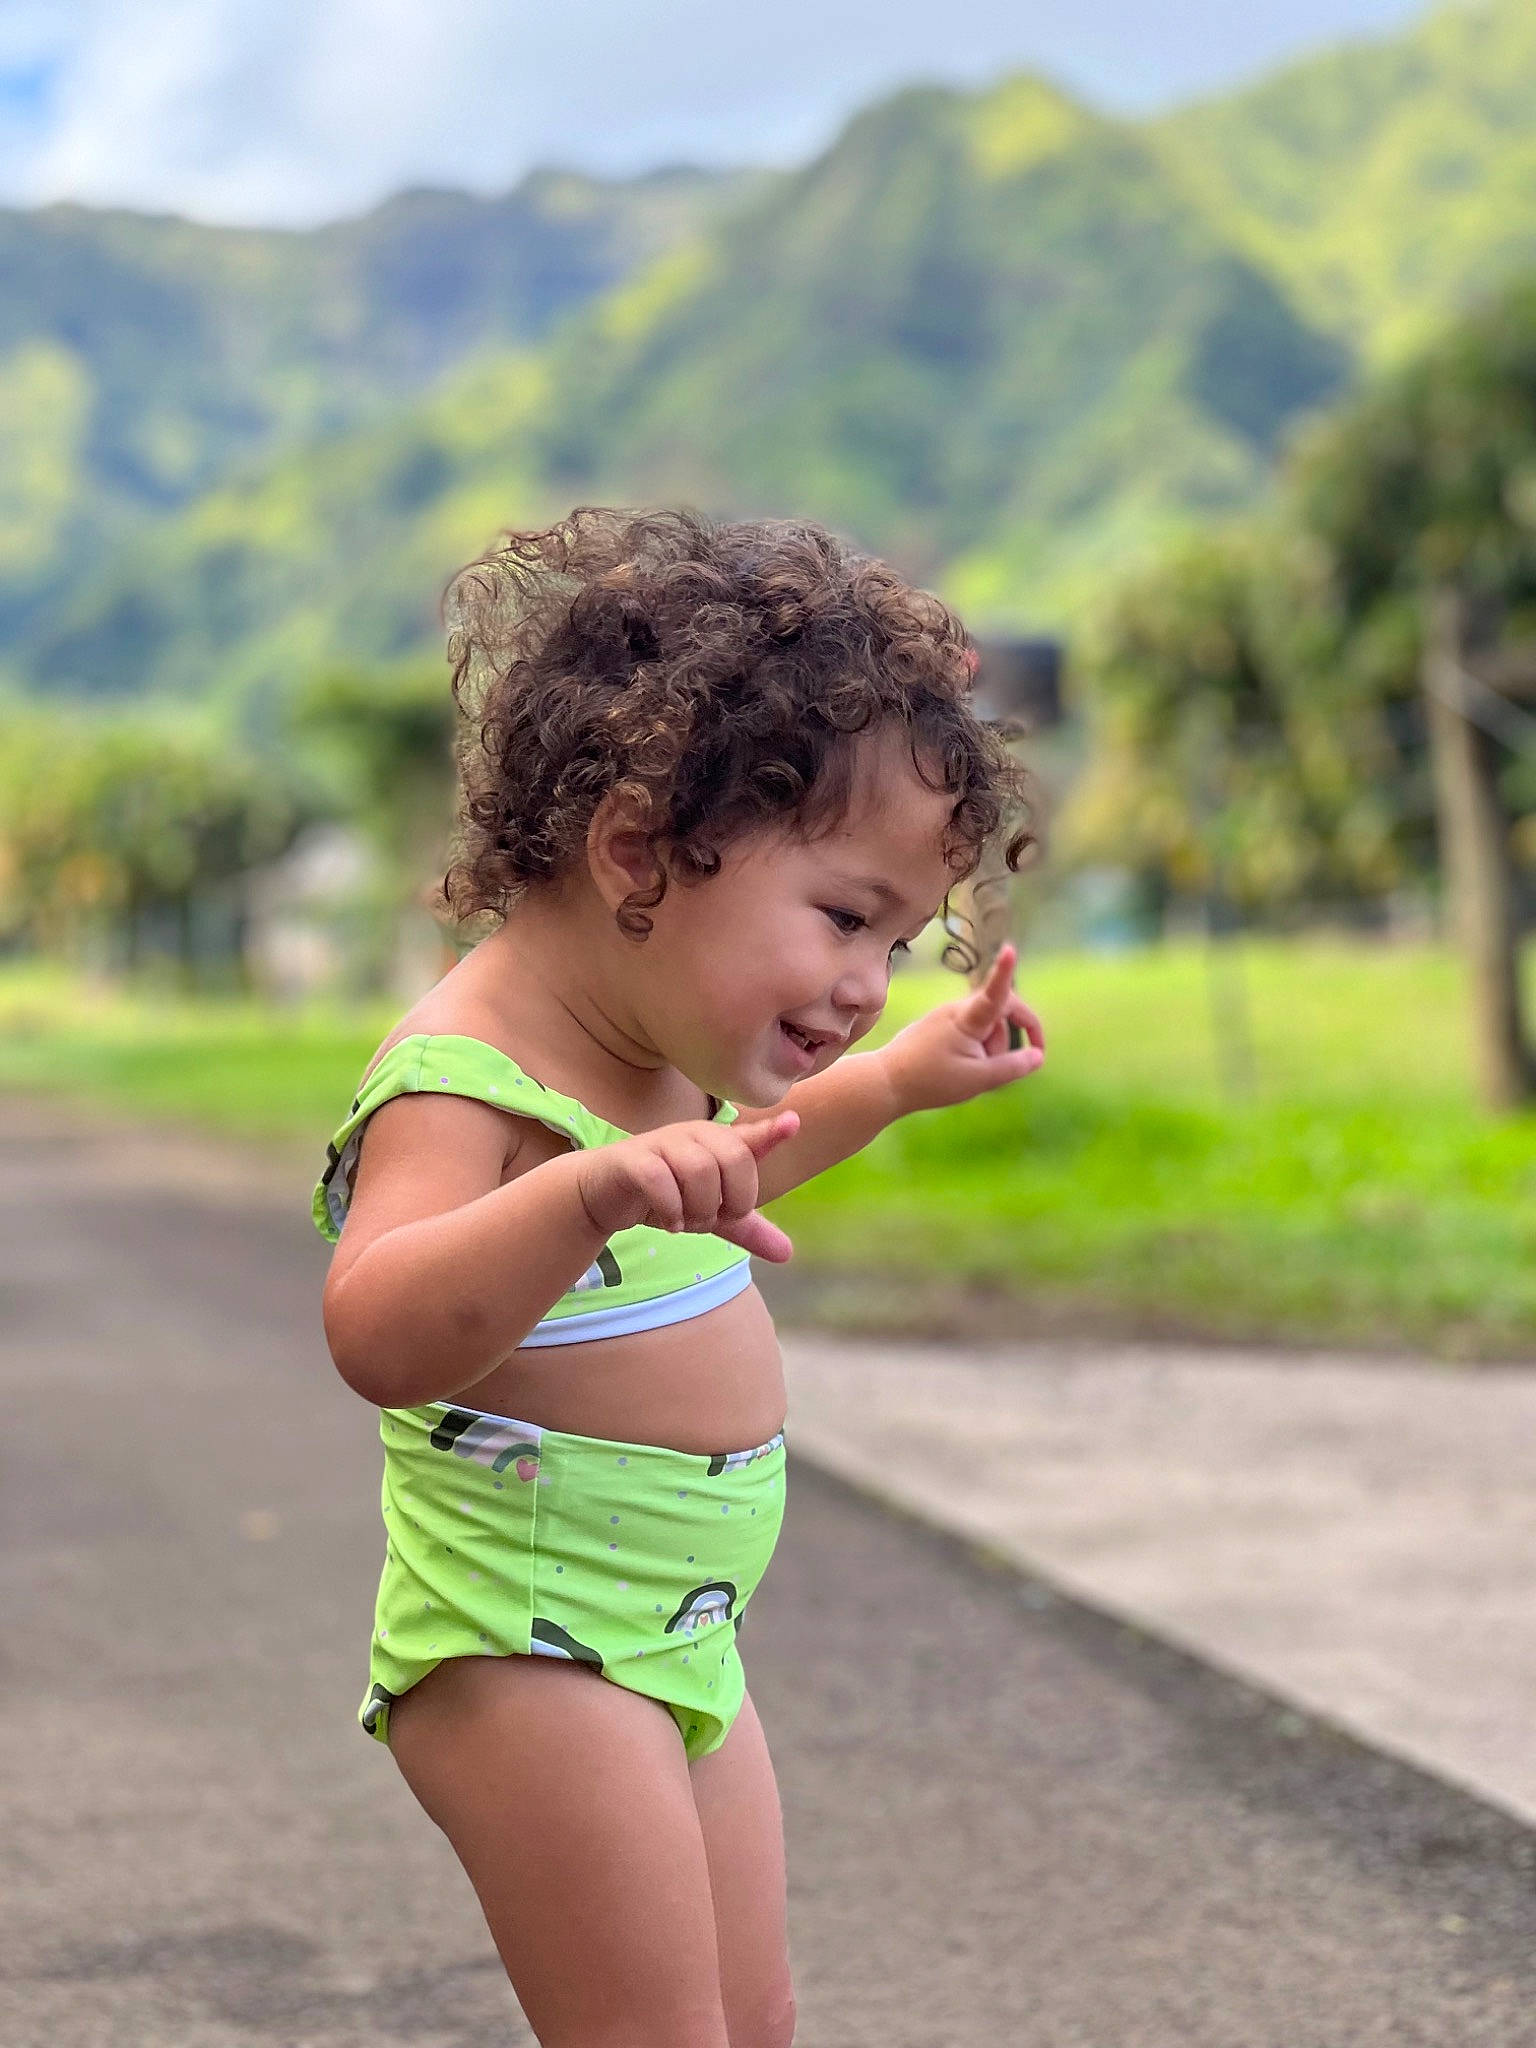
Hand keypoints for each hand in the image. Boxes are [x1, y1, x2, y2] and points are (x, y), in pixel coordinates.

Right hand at [574, 1111, 800, 1262]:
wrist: (604, 1193)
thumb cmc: (664, 1194)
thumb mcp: (710, 1213)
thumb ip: (746, 1229)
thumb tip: (788, 1254)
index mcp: (718, 1141)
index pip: (751, 1138)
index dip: (771, 1133)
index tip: (793, 1124)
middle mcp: (694, 1135)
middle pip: (734, 1158)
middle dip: (733, 1199)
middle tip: (715, 1217)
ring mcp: (662, 1143)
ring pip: (700, 1171)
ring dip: (700, 1208)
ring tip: (688, 1221)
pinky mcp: (633, 1158)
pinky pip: (661, 1180)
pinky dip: (671, 1209)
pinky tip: (670, 1223)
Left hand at [879, 944, 1044, 1114]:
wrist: (887, 1082)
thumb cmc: (932, 1081)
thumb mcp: (979, 1079)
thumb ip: (1012, 1067)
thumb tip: (1038, 1057)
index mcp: (967, 1019)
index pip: (994, 992)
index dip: (1005, 972)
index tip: (1010, 950)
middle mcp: (957, 1009)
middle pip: (1001, 1013)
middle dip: (1009, 1037)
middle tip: (1002, 1068)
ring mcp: (947, 1014)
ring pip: (985, 1025)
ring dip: (991, 1047)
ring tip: (971, 1074)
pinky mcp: (939, 1023)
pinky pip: (969, 1030)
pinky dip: (976, 1048)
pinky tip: (959, 1068)